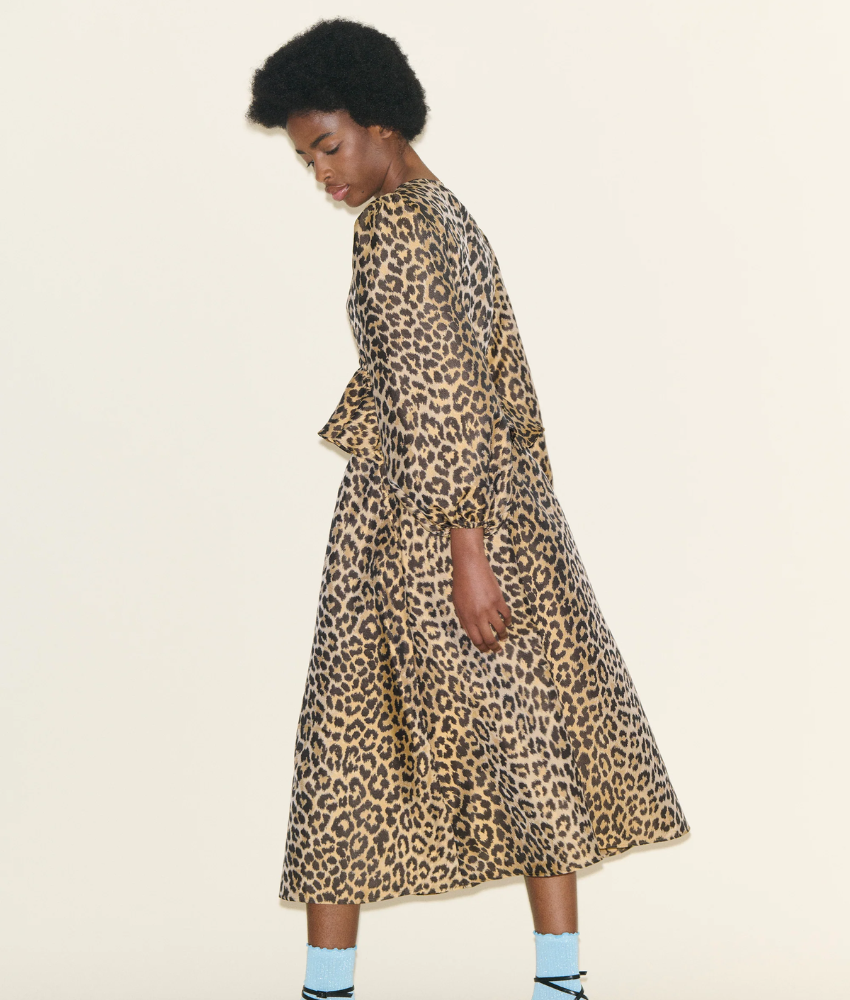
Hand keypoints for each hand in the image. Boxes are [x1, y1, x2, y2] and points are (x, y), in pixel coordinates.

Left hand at [449, 527, 511, 652]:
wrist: (469, 567)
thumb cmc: (461, 584)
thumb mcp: (457, 604)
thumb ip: (464, 619)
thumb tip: (471, 632)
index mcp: (467, 618)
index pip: (476, 640)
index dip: (482, 647)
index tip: (486, 650)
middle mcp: (478, 616)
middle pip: (489, 638)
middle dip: (494, 647)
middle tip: (497, 649)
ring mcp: (490, 608)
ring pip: (500, 629)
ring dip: (503, 636)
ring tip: (504, 637)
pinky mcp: (499, 600)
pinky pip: (507, 615)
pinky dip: (508, 621)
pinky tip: (507, 622)